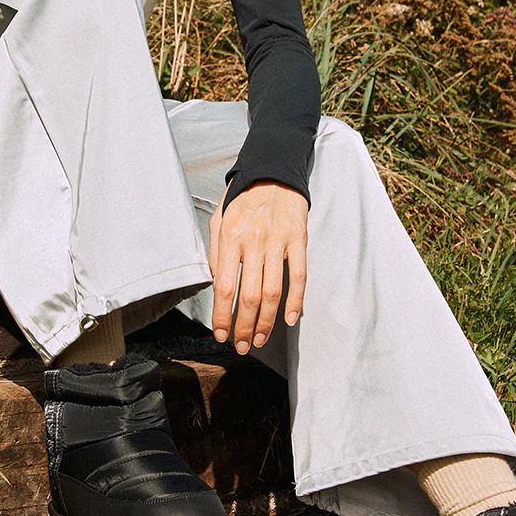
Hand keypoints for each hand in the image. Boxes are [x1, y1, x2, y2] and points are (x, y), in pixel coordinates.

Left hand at [209, 180, 307, 353]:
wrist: (273, 171)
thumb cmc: (243, 198)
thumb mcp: (219, 218)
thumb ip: (216, 252)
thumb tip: (219, 285)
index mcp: (230, 236)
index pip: (224, 287)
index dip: (222, 316)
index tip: (221, 334)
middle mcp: (254, 240)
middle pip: (249, 296)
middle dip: (244, 326)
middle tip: (242, 345)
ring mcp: (279, 240)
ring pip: (273, 291)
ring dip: (267, 321)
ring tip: (260, 338)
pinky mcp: (299, 239)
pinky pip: (299, 276)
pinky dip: (296, 301)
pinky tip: (291, 318)